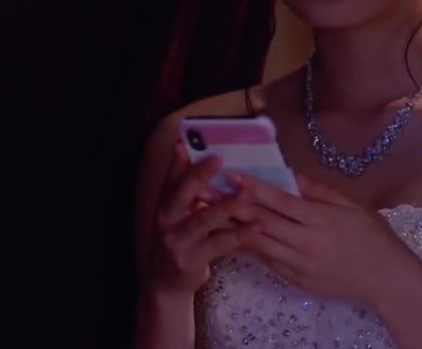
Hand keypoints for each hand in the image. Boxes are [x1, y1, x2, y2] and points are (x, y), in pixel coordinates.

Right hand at [145, 142, 262, 298]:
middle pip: (182, 193)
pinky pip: (218, 244)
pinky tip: (257, 227)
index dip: (178, 159)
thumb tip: (184, 147)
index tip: (186, 140)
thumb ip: (183, 184)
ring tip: (247, 193)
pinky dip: (239, 235)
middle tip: (219, 159)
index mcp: (164, 202)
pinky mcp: (191, 259)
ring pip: (203, 219)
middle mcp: (166, 219)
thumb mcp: (176, 211)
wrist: (166, 282)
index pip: (171, 176)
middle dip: (200, 175)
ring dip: (226, 205)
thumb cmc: (179, 238)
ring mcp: (177, 240)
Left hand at [227, 171, 408, 303]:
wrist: (386, 278)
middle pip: (262, 222)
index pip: (280, 201)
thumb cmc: (371, 235)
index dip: (253, 187)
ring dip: (233, 229)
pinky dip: (249, 249)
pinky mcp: (298, 281)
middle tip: (207, 192)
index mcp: (321, 220)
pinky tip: (232, 237)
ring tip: (211, 214)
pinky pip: (268, 263)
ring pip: (259, 244)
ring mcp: (301, 265)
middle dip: (232, 205)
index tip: (231, 174)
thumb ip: (318, 190)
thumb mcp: (350, 205)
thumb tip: (290, 175)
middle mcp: (307, 243)